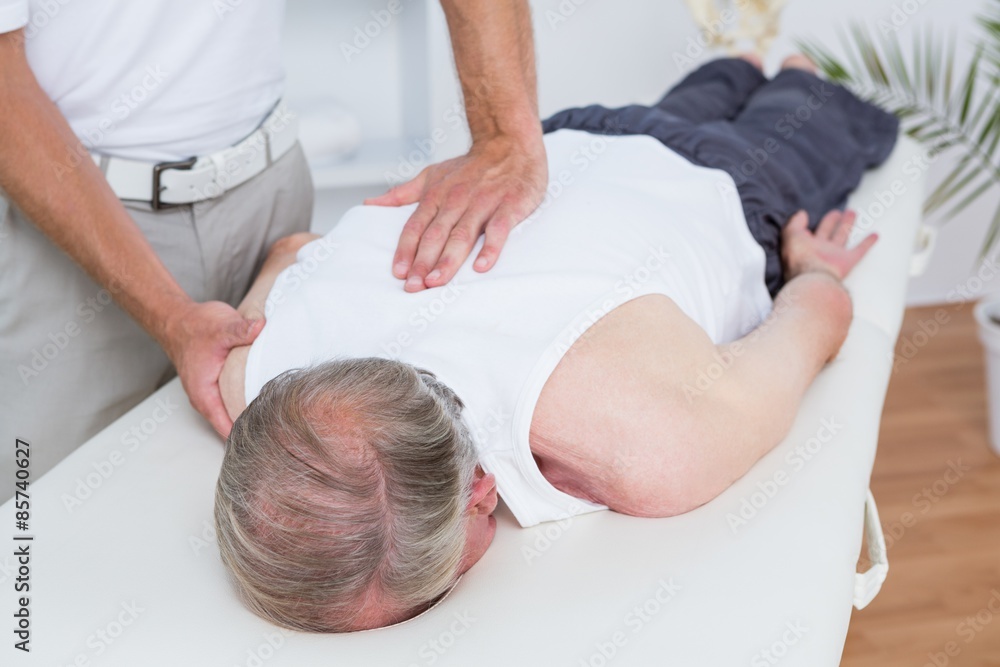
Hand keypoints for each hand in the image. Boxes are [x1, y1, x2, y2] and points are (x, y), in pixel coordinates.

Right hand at [161, 301, 263, 437]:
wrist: (178, 319)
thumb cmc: (194, 327)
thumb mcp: (221, 327)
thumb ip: (242, 330)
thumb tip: (261, 327)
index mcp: (204, 394)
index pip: (226, 427)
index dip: (246, 434)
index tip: (267, 436)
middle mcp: (205, 398)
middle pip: (230, 425)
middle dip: (253, 429)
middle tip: (279, 431)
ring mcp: (210, 393)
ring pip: (231, 414)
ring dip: (250, 416)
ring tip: (276, 420)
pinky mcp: (216, 386)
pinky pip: (232, 402)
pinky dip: (246, 403)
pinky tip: (265, 401)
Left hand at [365, 133, 546, 291]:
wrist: (509, 144)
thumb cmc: (470, 167)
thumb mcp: (432, 175)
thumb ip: (402, 194)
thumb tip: (371, 204)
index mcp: (436, 196)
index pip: (415, 227)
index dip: (406, 250)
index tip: (398, 272)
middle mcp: (456, 200)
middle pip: (435, 235)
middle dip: (422, 262)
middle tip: (413, 286)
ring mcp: (482, 204)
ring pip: (462, 236)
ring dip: (448, 261)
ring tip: (436, 282)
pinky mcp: (508, 206)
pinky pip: (498, 230)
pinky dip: (490, 249)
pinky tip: (481, 267)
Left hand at [781, 209, 877, 281]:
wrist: (813, 279)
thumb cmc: (800, 259)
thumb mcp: (791, 236)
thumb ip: (794, 223)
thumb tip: (801, 214)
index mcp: (803, 246)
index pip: (805, 231)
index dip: (803, 223)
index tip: (805, 213)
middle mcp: (819, 250)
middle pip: (826, 232)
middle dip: (831, 221)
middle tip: (836, 212)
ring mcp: (834, 256)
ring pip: (842, 236)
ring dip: (847, 225)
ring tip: (852, 213)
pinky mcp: (847, 262)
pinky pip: (859, 250)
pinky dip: (867, 243)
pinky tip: (874, 235)